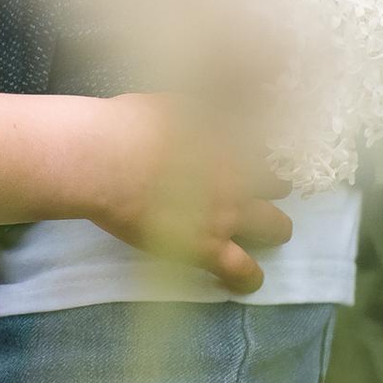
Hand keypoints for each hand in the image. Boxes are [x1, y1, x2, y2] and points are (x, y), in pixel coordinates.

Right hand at [83, 96, 290, 295]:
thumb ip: (201, 109)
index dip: (261, 152)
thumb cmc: (128, 124)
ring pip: (275, 227)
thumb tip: (211, 110)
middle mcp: (237, 175)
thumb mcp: (174, 101)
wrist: (103, 160)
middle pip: (279, 184)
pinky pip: (243, 270)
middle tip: (256, 191)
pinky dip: (251, 277)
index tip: (252, 156)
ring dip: (273, 229)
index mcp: (228, 137)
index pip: (266, 146)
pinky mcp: (206, 247)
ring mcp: (226, 213)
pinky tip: (250, 280)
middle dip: (273, 187)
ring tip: (266, 234)